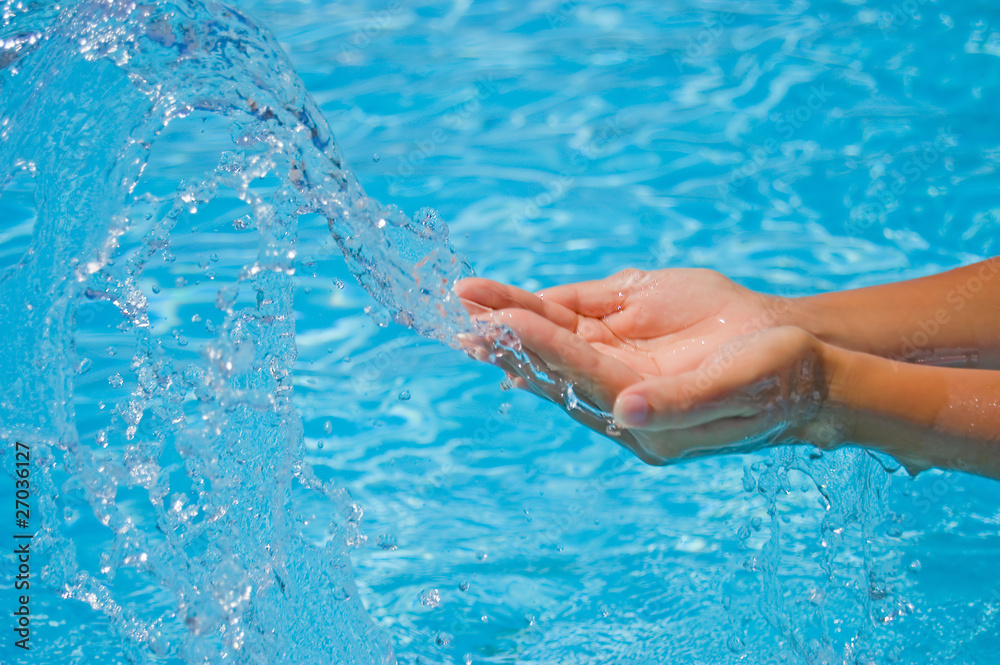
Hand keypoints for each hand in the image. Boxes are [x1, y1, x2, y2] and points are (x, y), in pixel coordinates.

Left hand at [454, 269, 834, 463]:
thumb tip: (624, 412)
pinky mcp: (625, 338)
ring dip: (513, 321)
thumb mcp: (737, 388)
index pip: (586, 378)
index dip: (548, 349)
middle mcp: (623, 393)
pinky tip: (504, 304)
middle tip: (461, 317)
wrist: (801, 362)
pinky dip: (539, 310)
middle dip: (510, 339)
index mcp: (646, 417)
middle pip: (556, 364)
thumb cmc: (777, 377)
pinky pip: (574, 321)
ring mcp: (620, 365)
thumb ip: (681, 403)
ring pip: (557, 341)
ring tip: (466, 301)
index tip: (508, 322)